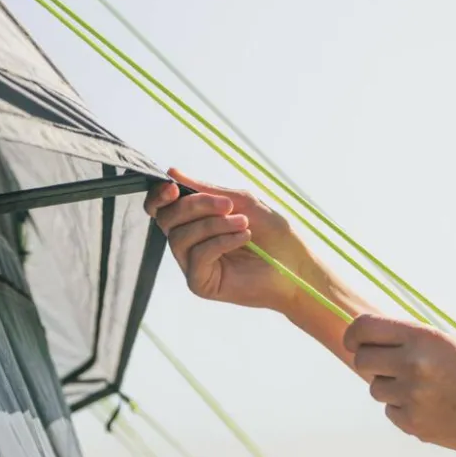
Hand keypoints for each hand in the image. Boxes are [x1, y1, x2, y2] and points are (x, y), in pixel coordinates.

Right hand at [144, 169, 311, 311]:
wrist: (296, 265)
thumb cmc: (273, 233)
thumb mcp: (241, 201)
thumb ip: (206, 190)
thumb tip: (172, 172)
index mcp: (195, 220)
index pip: (162, 208)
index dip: (159, 195)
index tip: (173, 186)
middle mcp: (189, 242)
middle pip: (167, 218)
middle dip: (196, 206)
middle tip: (228, 205)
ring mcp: (193, 264)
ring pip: (181, 237)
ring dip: (214, 224)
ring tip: (244, 223)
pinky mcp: (201, 283)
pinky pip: (197, 256)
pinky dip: (221, 241)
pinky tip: (244, 237)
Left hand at [343, 314, 455, 456]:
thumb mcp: (444, 343)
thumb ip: (407, 339)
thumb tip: (363, 340)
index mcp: (422, 336)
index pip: (364, 328)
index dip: (353, 335)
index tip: (353, 341)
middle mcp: (413, 364)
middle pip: (362, 360)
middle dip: (369, 361)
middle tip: (386, 365)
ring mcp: (412, 396)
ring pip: (376, 388)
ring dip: (390, 387)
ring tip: (422, 387)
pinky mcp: (414, 424)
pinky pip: (391, 412)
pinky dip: (403, 409)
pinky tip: (431, 406)